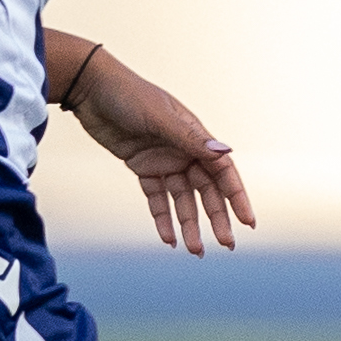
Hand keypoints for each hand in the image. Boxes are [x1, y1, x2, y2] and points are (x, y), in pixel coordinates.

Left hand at [70, 51, 255, 255]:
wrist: (91, 89)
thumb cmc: (129, 95)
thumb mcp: (160, 118)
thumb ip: (191, 139)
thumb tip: (225, 152)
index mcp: (195, 137)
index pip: (223, 172)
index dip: (237, 197)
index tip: (248, 222)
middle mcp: (184, 151)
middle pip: (206, 191)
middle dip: (217, 218)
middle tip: (226, 244)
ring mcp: (164, 160)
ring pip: (182, 200)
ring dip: (189, 224)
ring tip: (195, 251)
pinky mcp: (143, 167)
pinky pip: (156, 198)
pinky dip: (162, 218)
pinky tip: (168, 239)